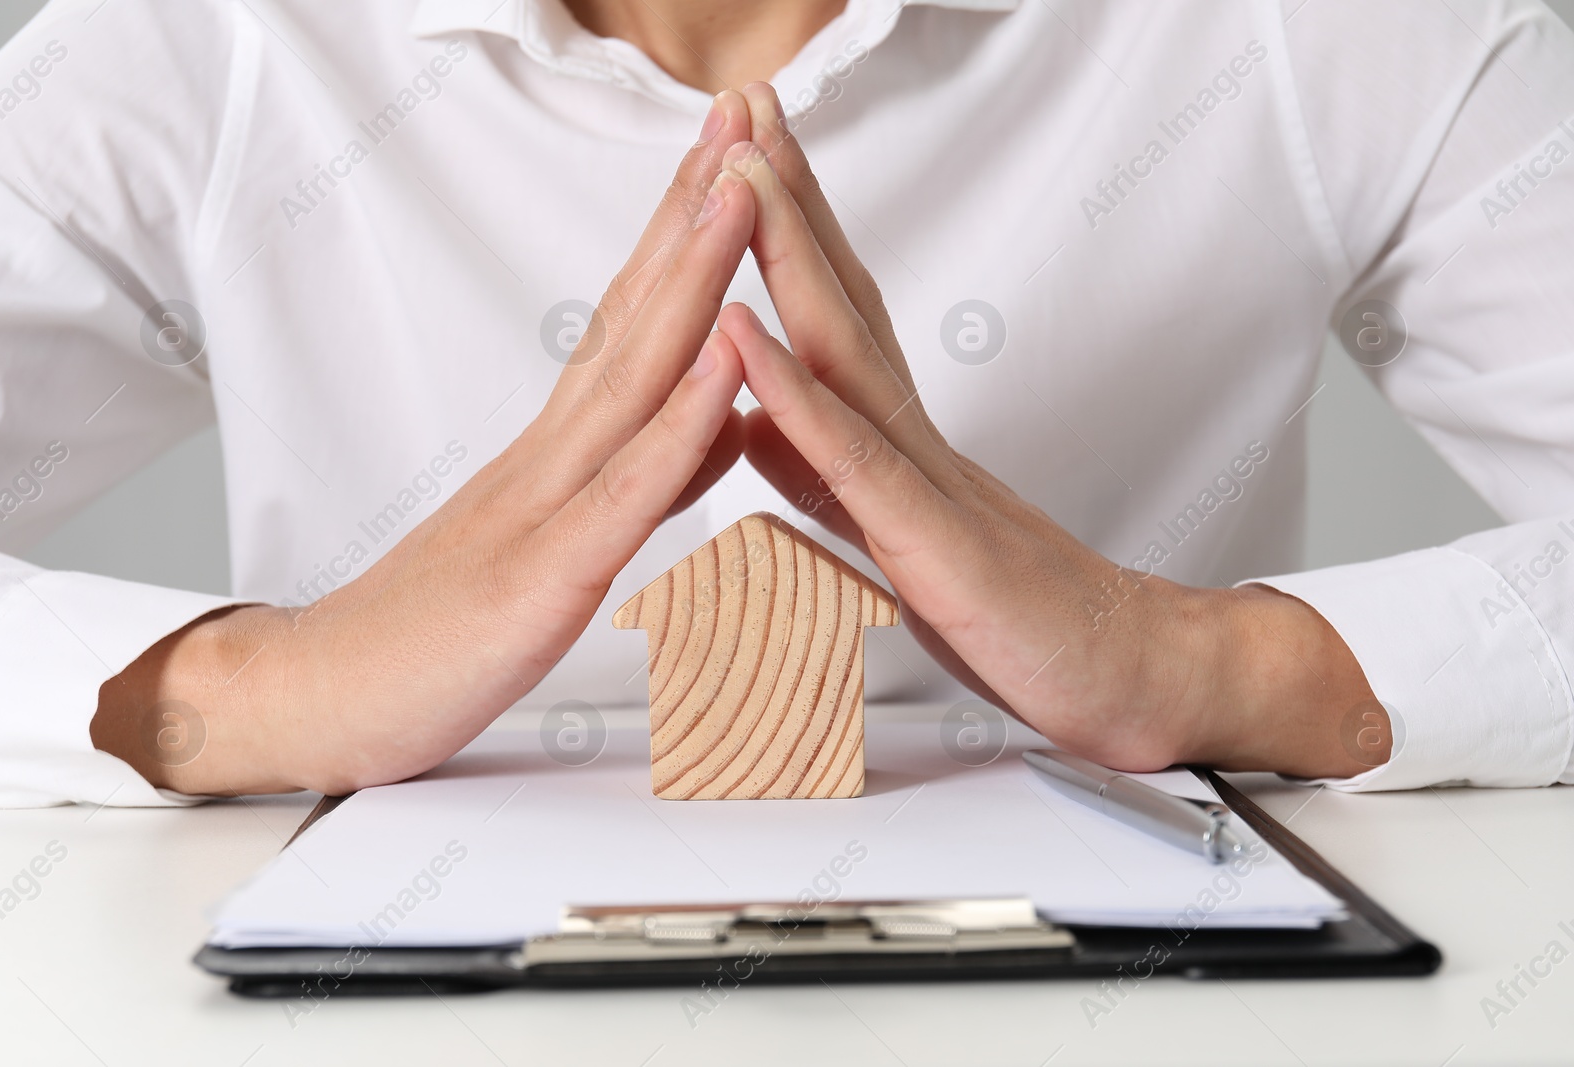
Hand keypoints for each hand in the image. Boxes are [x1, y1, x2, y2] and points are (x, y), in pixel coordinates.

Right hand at [92, 91, 761, 795]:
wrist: (321, 695)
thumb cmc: (437, 626)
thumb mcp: (559, 543)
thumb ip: (642, 479)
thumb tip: (718, 419)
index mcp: (558, 449)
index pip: (632, 320)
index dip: (684, 235)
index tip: (731, 156)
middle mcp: (550, 455)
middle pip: (635, 316)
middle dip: (694, 212)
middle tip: (741, 118)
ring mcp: (542, 507)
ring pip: (630, 379)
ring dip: (692, 280)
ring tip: (739, 192)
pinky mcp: (539, 577)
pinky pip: (623, 493)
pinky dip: (677, 425)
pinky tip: (723, 367)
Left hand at [712, 85, 1386, 777]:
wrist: (1120, 674)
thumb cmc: (1009, 610)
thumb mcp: (891, 532)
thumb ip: (820, 473)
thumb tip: (751, 419)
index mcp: (895, 438)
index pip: (835, 311)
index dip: (787, 228)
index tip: (743, 149)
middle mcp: (911, 436)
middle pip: (839, 297)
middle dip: (787, 197)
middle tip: (747, 102)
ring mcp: (925, 479)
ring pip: (845, 351)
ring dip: (788, 254)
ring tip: (741, 169)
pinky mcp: (931, 543)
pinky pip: (851, 458)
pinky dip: (791, 390)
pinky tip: (743, 332)